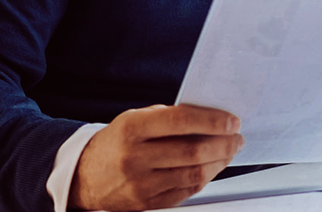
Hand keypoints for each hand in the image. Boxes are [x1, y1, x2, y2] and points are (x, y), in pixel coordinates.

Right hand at [69, 104, 243, 210]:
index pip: (180, 121)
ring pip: (194, 173)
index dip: (212, 120)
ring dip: (220, 161)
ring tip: (229, 151)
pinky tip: (212, 167)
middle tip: (236, 137)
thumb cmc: (116, 143)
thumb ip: (168, 117)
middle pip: (192, 151)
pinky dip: (206, 177)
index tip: (231, 120)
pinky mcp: (148, 203)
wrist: (85, 176)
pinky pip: (187, 191)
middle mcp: (134, 157)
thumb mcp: (133, 119)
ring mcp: (141, 184)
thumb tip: (210, 118)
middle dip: (223, 143)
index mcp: (131, 128)